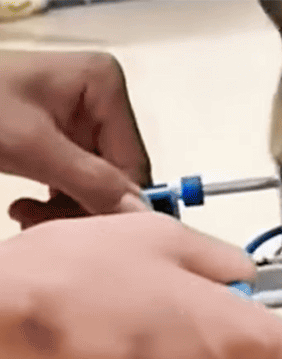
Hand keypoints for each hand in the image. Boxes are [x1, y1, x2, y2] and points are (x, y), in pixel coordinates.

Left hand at [0, 50, 150, 226]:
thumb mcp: (33, 147)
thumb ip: (91, 182)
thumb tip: (142, 216)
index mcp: (105, 87)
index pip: (134, 164)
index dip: (116, 205)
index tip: (91, 235)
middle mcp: (100, 102)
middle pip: (116, 178)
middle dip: (82, 208)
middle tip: (42, 224)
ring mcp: (81, 123)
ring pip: (95, 188)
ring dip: (63, 212)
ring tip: (26, 216)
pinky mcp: (61, 142)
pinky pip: (74, 184)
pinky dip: (53, 204)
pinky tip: (25, 208)